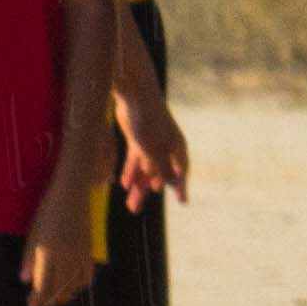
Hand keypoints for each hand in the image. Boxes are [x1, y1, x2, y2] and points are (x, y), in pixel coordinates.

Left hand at [23, 209, 92, 305]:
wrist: (73, 194)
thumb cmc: (47, 212)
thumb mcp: (33, 234)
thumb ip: (29, 258)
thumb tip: (25, 281)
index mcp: (47, 253)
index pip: (42, 286)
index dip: (37, 300)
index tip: (31, 304)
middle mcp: (65, 257)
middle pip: (58, 290)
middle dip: (49, 301)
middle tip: (41, 304)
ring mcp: (79, 255)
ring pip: (73, 287)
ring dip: (64, 296)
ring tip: (55, 298)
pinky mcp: (89, 251)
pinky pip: (86, 276)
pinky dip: (79, 285)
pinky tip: (71, 286)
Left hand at [113, 69, 191, 205]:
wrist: (134, 96)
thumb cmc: (148, 122)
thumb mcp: (154, 149)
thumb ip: (161, 167)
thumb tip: (170, 184)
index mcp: (176, 147)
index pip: (181, 171)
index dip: (181, 187)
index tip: (183, 202)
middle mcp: (165, 146)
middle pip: (158, 173)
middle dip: (147, 191)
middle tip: (135, 209)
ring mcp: (151, 143)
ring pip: (145, 168)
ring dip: (136, 185)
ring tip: (128, 202)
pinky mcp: (137, 139)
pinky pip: (135, 160)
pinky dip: (130, 171)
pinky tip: (124, 184)